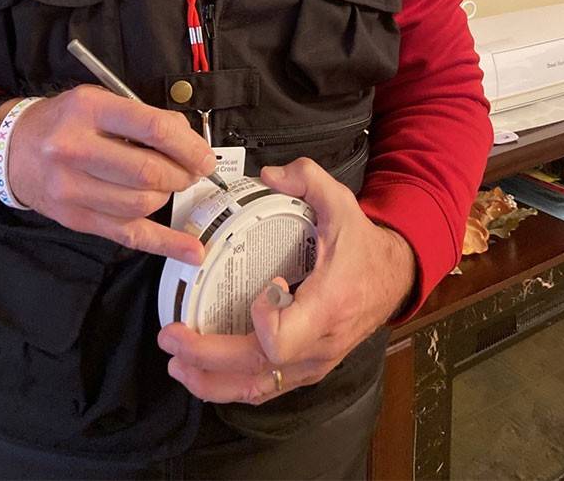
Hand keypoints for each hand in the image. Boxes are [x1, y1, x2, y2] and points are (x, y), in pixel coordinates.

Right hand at [2, 87, 216, 262]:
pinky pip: (129, 235)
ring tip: (167, 184)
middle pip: (148, 172)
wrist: (13, 150)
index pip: (152, 128)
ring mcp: (73, 188)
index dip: (188, 145)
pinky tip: (191, 249)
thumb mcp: (98, 100)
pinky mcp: (77, 219)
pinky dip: (166, 244)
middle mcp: (76, 149)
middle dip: (182, 174)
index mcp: (88, 110)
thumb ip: (142, 117)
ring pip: (142, 204)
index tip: (204, 155)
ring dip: (167, 196)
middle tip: (191, 172)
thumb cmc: (64, 122)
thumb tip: (188, 141)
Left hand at [157, 156, 415, 403]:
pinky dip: (230, 387)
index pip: (284, 340)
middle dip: (207, 357)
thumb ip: (307, 178)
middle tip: (170, 337)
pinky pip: (265, 389)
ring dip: (211, 381)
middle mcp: (318, 344)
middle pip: (257, 369)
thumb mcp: (340, 201)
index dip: (262, 322)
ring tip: (176, 365)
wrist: (393, 277)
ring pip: (257, 388)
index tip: (260, 290)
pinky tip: (202, 376)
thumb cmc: (361, 243)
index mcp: (327, 305)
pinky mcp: (306, 370)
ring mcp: (312, 363)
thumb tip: (268, 175)